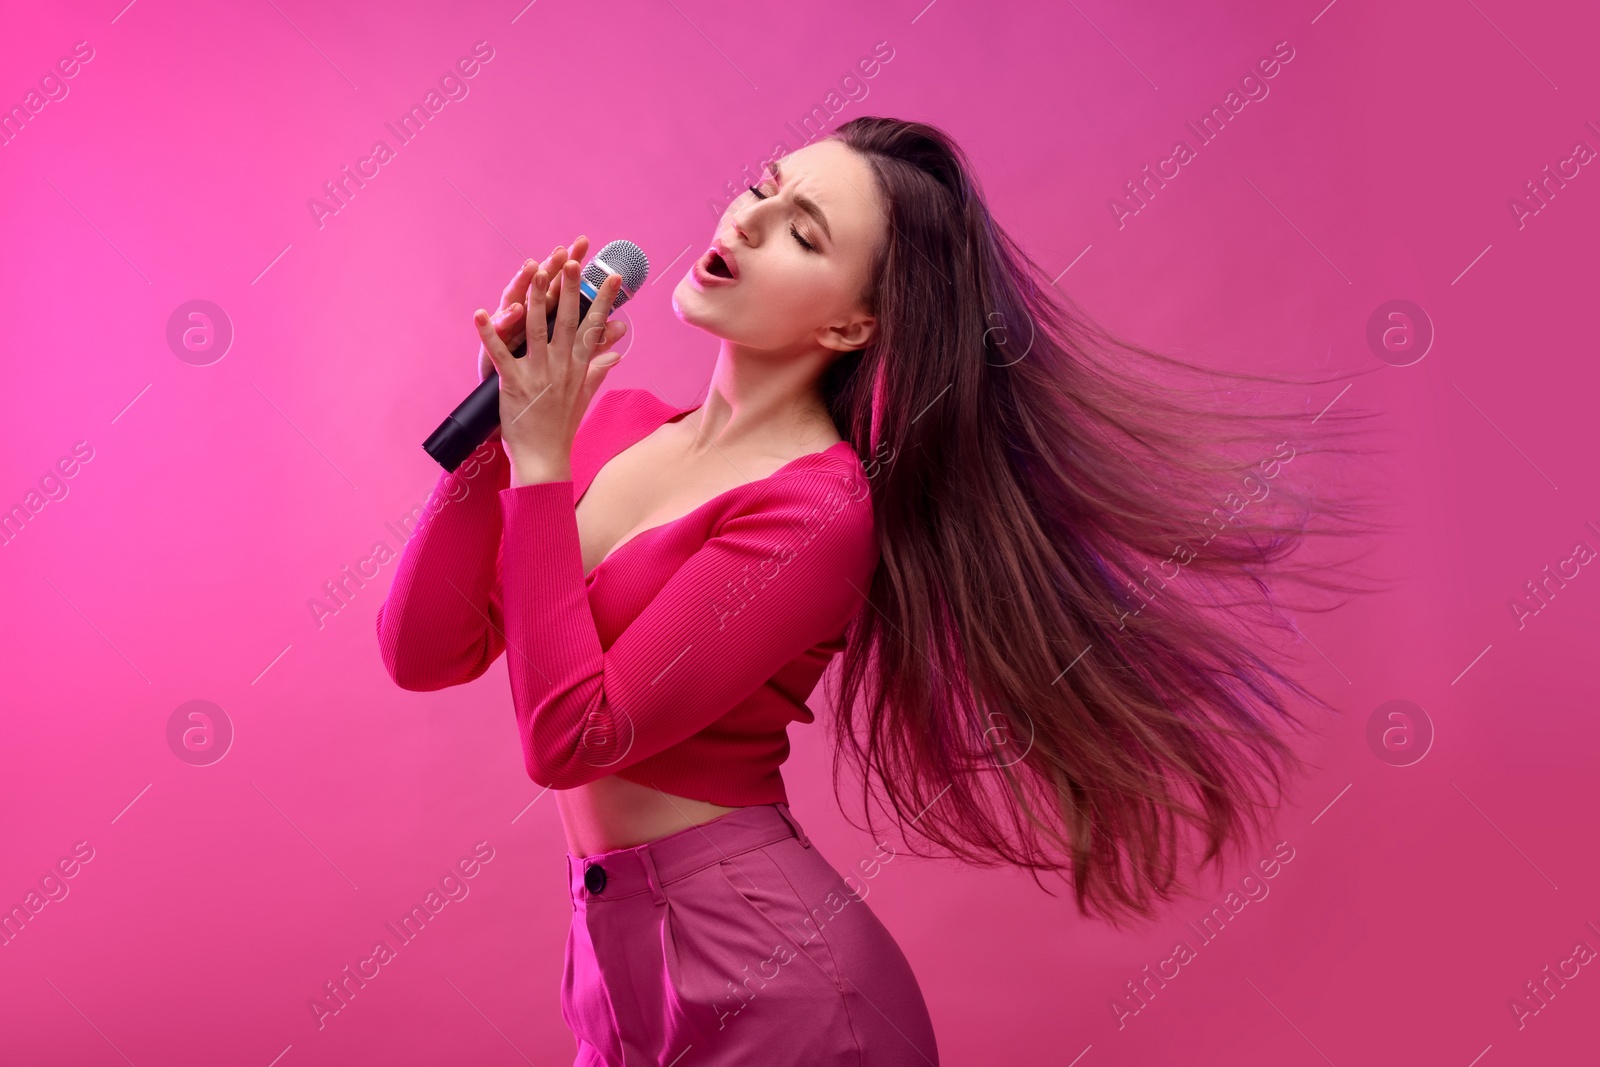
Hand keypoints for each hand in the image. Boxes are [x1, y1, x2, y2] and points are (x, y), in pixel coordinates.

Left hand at [474, 249, 627, 484]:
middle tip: (574, 260)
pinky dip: (488, 333)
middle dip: (570, 288)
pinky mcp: (514, 383)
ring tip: (536, 271)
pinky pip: (499, 354)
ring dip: (536, 299)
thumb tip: (617, 352)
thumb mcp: (585, 395)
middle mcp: (561, 366)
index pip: (594, 326)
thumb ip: (599, 369)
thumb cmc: (562, 427)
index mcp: (578, 366)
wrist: (544, 457)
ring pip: (537, 329)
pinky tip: (479, 313)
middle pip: (567, 319)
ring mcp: (538, 373)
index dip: (604, 300)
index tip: (612, 276)